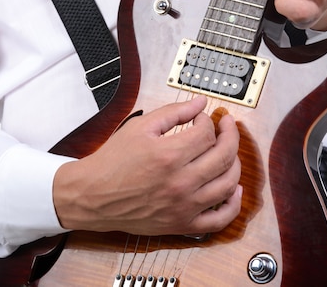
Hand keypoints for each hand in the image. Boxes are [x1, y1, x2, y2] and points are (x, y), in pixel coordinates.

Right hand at [52, 95, 241, 235]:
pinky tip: (234, 190)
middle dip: (230, 136)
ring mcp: (183, 206)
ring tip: (228, 153)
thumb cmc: (112, 162)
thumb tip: (200, 103)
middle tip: (226, 127)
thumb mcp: (140, 127)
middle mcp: (179, 182)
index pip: (207, 134)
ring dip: (235, 164)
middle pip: (224, 156)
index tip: (202, 119)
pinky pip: (220, 220)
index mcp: (168, 155)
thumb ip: (174, 112)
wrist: (92, 195)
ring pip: (228, 184)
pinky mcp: (182, 224)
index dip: (208, 121)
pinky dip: (233, 205)